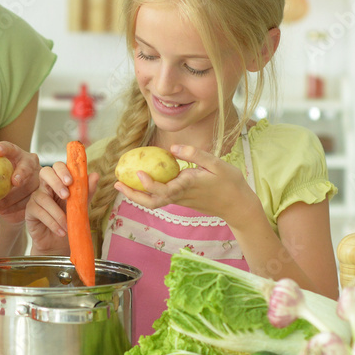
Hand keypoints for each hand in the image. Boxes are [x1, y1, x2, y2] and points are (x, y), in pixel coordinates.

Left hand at [0, 141, 40, 223]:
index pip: (11, 149)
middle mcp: (31, 164)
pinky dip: (14, 207)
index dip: (4, 148)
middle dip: (21, 174)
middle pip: (27, 168)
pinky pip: (28, 202)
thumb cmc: (2, 181)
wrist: (16, 194)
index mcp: (18, 155)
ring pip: (28, 188)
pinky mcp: (41, 194)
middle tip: (14, 181)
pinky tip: (2, 211)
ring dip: (11, 198)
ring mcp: (38, 179)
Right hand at [26, 162, 98, 255]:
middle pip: (45, 172)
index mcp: (59, 182)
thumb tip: (95, 175)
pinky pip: (39, 212)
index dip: (62, 170)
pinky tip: (61, 231)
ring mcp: (36, 197)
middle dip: (56, 182)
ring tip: (67, 225)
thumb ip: (86, 191)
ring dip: (58, 213)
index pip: (57, 166)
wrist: (59, 243)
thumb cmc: (69, 221)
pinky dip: (52, 222)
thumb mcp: (81, 206)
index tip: (71, 181)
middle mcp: (46, 186)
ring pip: (43, 197)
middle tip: (66, 196)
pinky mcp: (30, 210)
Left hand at [114, 145, 257, 222]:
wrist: (238, 206)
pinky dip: (147, 192)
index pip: (164, 189)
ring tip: (121, 184)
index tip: (137, 172)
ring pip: (154, 202)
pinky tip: (140, 181)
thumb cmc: (230, 183)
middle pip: (152, 201)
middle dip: (133, 194)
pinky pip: (160, 198)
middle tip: (116, 184)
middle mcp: (180, 195)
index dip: (149, 183)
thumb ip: (195, 155)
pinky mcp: (181, 200)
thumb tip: (172, 148)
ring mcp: (180, 200)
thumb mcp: (217, 164)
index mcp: (188, 186)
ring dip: (136, 195)